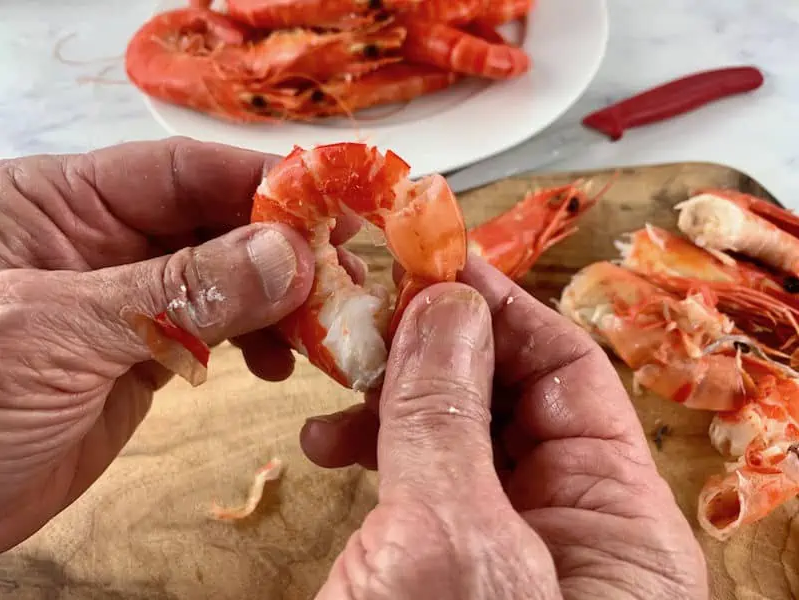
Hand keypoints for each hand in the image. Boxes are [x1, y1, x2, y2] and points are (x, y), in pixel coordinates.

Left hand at [0, 137, 365, 551]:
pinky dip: (256, 342)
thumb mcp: (63, 332)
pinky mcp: (142, 355)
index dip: (259, 184)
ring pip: (224, 280)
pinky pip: (216, 331)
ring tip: (318, 331)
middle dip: (281, 251)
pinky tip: (279, 362)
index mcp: (61, 203)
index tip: (330, 210)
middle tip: (344, 279)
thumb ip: (178, 290)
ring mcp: (125, 301)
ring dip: (278, 301)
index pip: (180, 171)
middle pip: (213, 224)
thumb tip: (289, 255)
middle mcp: (101, 243)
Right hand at [301, 257, 708, 598]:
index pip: (569, 373)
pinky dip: (373, 446)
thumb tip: (447, 305)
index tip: (434, 260)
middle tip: (371, 315)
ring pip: (456, 430)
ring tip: (336, 388)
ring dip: (394, 395)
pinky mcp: (439, 566)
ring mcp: (499, 549)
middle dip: (437, 347)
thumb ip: (448, 420)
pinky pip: (417, 476)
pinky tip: (329, 444)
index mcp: (618, 528)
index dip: (501, 308)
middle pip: (511, 393)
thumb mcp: (451, 545)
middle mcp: (567, 532)